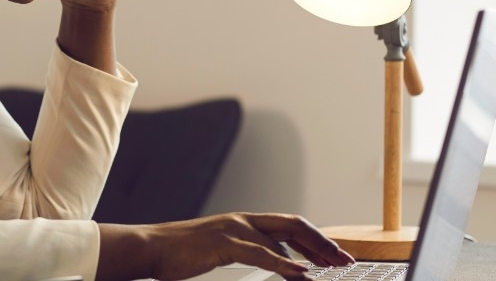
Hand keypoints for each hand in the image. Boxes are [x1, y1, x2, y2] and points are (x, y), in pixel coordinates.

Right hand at [98, 213, 355, 280]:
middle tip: (345, 259)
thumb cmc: (180, 253)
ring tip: (333, 266)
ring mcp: (234, 229)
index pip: (289, 226)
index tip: (335, 254)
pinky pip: (261, 253)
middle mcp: (243, 220)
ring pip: (284, 236)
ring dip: (313, 251)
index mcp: (243, 222)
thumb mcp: (221, 250)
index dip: (315, 238)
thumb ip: (247, 251)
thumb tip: (276, 260)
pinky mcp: (224, 244)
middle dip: (323, 241)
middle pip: (294, 225)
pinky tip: (302, 274)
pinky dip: (285, 264)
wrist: (150, 247)